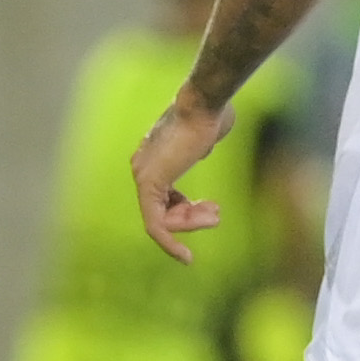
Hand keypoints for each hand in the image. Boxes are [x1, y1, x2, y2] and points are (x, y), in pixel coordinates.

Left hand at [129, 94, 231, 261]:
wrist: (205, 103)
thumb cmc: (212, 113)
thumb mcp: (206, 136)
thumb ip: (200, 146)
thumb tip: (207, 140)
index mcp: (153, 157)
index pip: (165, 197)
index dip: (188, 209)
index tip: (212, 211)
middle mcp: (142, 167)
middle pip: (163, 210)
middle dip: (192, 219)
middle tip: (217, 215)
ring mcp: (142, 175)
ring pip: (162, 220)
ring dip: (191, 225)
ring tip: (216, 216)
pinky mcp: (148, 184)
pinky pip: (156, 224)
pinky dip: (170, 243)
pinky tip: (185, 257)